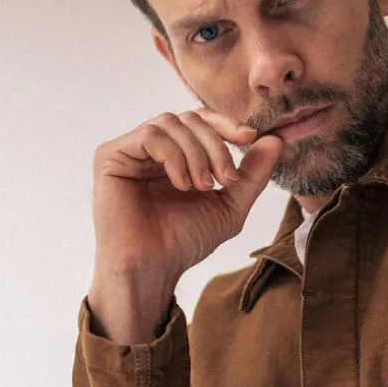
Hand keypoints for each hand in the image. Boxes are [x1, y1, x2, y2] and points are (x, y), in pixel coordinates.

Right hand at [91, 106, 284, 283]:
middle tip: (226, 179)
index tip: (250, 138)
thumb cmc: (184, 241)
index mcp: (175, 155)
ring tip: (202, 187)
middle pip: (190, 118)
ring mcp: (129, 149)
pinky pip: (150, 135)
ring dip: (197, 154)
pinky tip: (180, 184)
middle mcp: (150, 148)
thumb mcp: (229, 206)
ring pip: (171, 123)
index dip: (226, 124)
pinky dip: (173, 157)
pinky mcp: (110, 155)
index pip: (201, 121)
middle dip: (216, 145)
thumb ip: (252, 174)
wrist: (153, 268)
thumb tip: (276, 140)